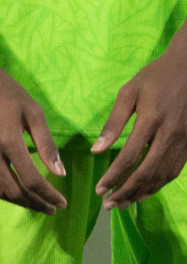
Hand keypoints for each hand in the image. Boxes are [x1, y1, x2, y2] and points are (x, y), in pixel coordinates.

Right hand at [0, 69, 65, 213]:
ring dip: (20, 202)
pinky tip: (21, 194)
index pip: (31, 179)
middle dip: (35, 203)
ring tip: (40, 205)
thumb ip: (46, 144)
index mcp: (8, 142)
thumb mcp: (33, 114)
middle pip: (14, 191)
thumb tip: (60, 173)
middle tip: (53, 209)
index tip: (62, 203)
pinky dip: (6, 193)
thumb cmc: (11, 96)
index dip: (47, 195)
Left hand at [93, 40, 186, 208]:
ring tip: (126, 203)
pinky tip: (148, 189)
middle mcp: (170, 133)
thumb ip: (113, 122)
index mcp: (151, 119)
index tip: (99, 190)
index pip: (129, 157)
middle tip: (109, 205)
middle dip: (125, 191)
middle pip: (146, 172)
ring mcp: (184, 138)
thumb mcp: (130, 91)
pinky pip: (176, 169)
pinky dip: (161, 183)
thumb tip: (96, 151)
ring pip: (162, 175)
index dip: (113, 177)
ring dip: (143, 192)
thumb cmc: (158, 75)